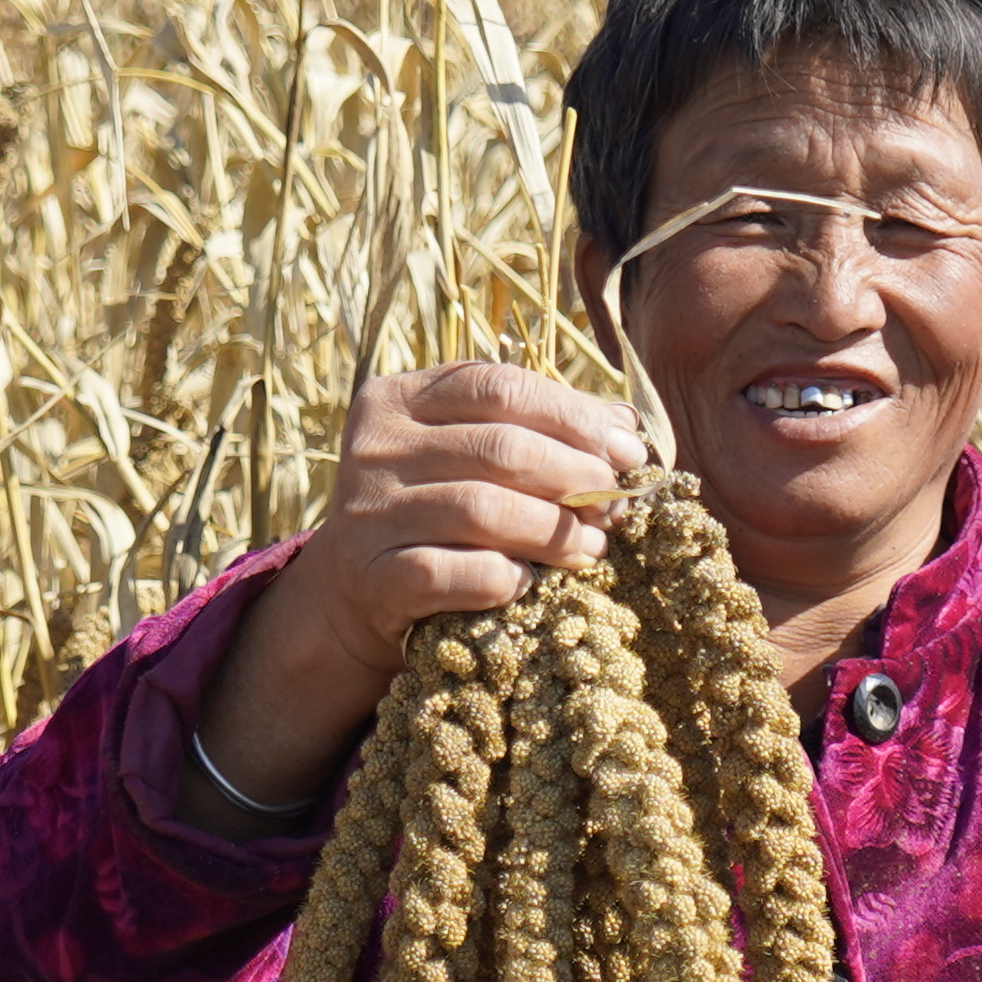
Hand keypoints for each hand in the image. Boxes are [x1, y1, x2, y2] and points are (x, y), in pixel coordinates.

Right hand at [188, 363, 655, 821]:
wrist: (353, 595)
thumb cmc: (435, 513)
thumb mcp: (471, 456)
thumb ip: (535, 429)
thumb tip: (624, 423)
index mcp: (399, 398)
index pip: (499, 386)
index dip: (574, 415)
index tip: (627, 449)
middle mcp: (374, 448)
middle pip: (500, 447)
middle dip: (575, 476)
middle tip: (615, 505)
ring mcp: (367, 513)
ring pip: (481, 509)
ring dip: (552, 530)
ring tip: (591, 546)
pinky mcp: (371, 576)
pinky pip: (451, 574)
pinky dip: (502, 577)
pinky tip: (530, 581)